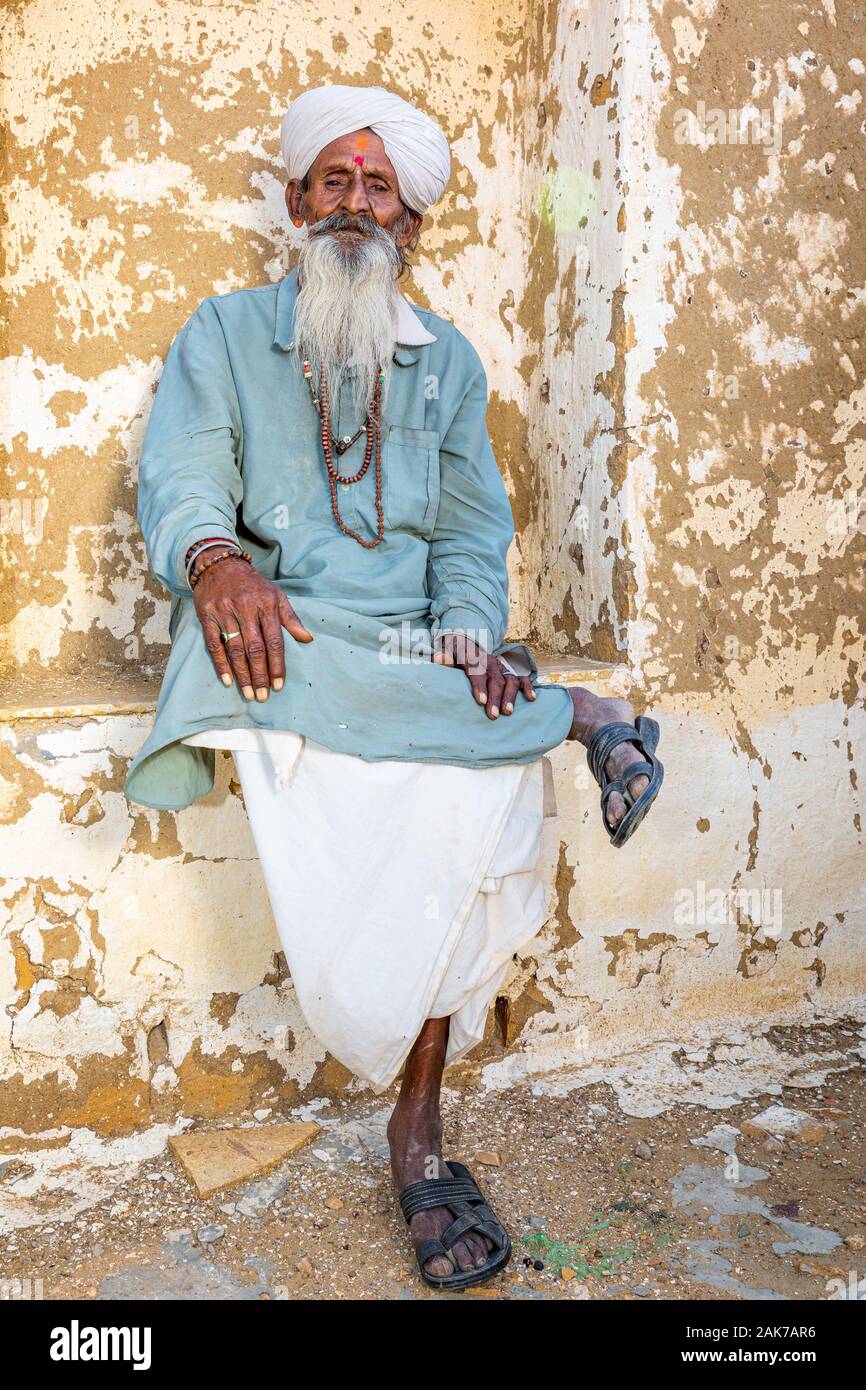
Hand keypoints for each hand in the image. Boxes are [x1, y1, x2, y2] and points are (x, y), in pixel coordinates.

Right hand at [192, 551, 312, 699]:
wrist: (219, 564)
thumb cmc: (252, 584)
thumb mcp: (276, 595)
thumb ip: (291, 618)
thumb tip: (308, 638)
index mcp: (266, 605)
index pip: (274, 641)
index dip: (277, 665)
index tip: (279, 685)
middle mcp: (245, 609)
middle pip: (254, 648)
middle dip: (260, 675)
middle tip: (263, 696)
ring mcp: (224, 613)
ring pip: (235, 649)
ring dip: (242, 674)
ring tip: (249, 693)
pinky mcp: (207, 616)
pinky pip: (213, 645)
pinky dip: (220, 664)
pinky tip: (228, 680)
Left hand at [432, 632, 536, 719]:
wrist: (467, 642)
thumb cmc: (455, 655)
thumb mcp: (447, 653)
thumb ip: (444, 657)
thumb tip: (440, 659)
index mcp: (473, 658)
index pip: (477, 671)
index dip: (479, 686)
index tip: (481, 701)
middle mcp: (490, 662)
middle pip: (495, 679)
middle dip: (495, 697)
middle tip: (493, 715)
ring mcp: (501, 666)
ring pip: (510, 680)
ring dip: (510, 696)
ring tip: (508, 712)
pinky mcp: (510, 669)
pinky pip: (522, 677)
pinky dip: (528, 686)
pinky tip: (531, 698)